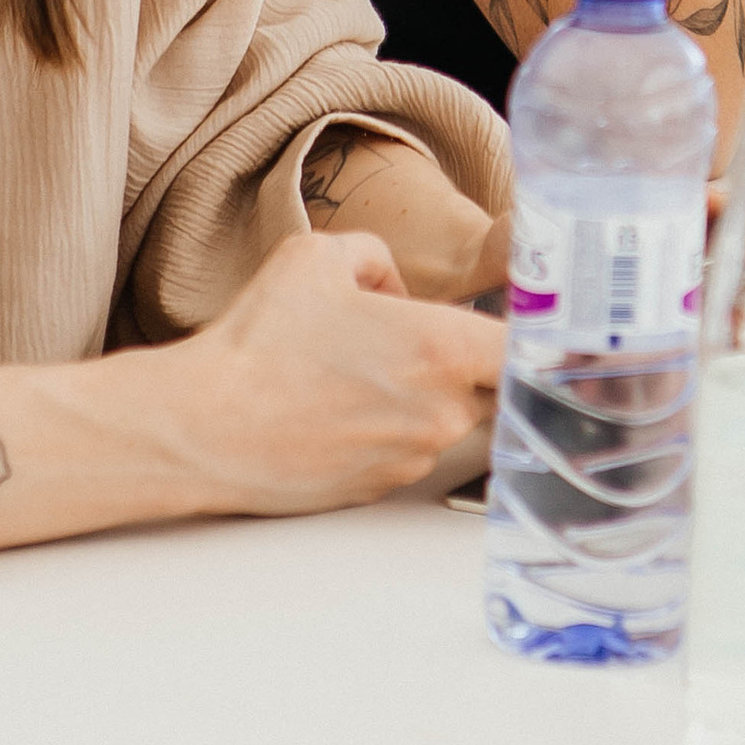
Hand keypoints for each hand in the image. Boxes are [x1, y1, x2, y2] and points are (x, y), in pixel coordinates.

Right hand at [167, 231, 502, 516]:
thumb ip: (378, 257)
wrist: (208, 425)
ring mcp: (415, 458)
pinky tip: (343, 406)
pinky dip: (392, 428)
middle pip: (494, 386)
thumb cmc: (261, 340)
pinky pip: (412, 450)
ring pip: (451, 420)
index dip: (536, 336)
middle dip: (471, 363)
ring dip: (427, 396)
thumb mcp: (320, 255)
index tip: (532, 327)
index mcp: (442, 350)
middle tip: (427, 342)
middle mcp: (442, 412)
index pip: (528, 350)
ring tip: (364, 372)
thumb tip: (395, 289)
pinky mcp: (383, 489)